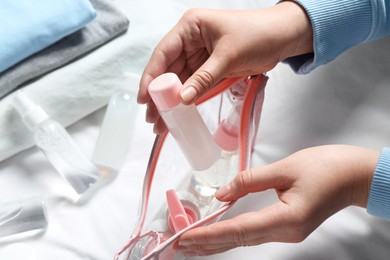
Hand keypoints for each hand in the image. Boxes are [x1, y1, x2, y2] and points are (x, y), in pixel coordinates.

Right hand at [138, 1, 312, 133]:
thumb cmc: (258, 34)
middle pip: (168, 70)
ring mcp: (199, 55)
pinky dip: (186, 99)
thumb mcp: (228, 56)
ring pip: (179, 80)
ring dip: (171, 101)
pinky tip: (179, 114)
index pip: (163, 53)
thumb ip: (204, 78)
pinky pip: (194, 85)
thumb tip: (182, 99)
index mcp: (190, 27)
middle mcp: (190, 40)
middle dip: (159, 94)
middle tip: (153, 118)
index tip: (144, 99)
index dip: (151, 77)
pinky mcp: (209, 67)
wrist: (283, 37)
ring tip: (162, 123)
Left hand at [177, 145, 378, 255]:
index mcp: (287, 218)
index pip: (239, 230)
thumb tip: (222, 194)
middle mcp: (286, 232)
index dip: (210, 234)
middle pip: (239, 241)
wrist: (355, 176)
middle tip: (180, 245)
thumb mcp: (284, 168)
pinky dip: (232, 235)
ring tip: (193, 244)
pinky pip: (254, 234)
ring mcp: (288, 232)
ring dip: (217, 241)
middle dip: (208, 244)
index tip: (187, 238)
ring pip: (245, 240)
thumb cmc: (327, 167)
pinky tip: (220, 235)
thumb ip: (249, 180)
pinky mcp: (288, 227)